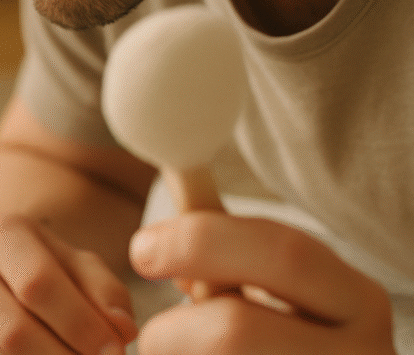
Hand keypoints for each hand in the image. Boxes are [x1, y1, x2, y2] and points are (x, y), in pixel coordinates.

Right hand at [0, 214, 137, 353]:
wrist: (11, 272)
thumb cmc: (54, 268)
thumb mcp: (84, 268)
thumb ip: (107, 294)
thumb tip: (121, 330)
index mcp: (3, 235)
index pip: (38, 283)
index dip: (79, 323)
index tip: (114, 348)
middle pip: (14, 327)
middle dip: (64, 354)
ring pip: (0, 353)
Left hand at [130, 212, 396, 353]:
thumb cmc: (274, 338)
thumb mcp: (258, 282)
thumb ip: (218, 236)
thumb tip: (177, 160)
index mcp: (355, 300)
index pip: (279, 252)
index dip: (197, 243)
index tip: (140, 250)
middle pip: (234, 332)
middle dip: (172, 328)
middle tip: (148, 335)